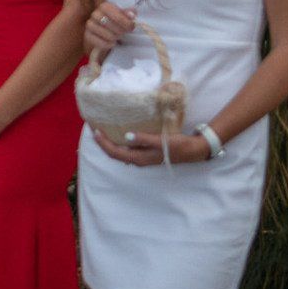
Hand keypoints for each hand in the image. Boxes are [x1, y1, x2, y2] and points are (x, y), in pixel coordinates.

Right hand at [85, 2, 135, 57]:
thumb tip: (132, 15)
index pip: (113, 13)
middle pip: (108, 23)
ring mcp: (90, 25)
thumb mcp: (124, 15)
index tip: (131, 27)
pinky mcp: (87, 36)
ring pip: (105, 34)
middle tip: (125, 33)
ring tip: (118, 37)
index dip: (123, 21)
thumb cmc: (117, 22)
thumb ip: (129, 14)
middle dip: (120, 30)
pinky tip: (112, 43)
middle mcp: (95, 14)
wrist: (107, 32)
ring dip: (115, 37)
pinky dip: (108, 44)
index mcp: (104, 6)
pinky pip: (99, 42)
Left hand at [93, 128, 209, 167]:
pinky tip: (119, 133)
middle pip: (114, 153)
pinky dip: (119, 142)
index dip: (103, 143)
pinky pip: (127, 149)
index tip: (95, 131)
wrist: (193, 151)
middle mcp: (138, 160)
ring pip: (120, 152)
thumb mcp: (161, 142)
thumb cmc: (178, 146)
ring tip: (103, 131)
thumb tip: (126, 136)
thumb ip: (144, 139)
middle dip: (103, 143)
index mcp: (139, 158)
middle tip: (94, 129)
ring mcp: (142, 157)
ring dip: (110, 143)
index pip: (114, 152)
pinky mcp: (146, 153)